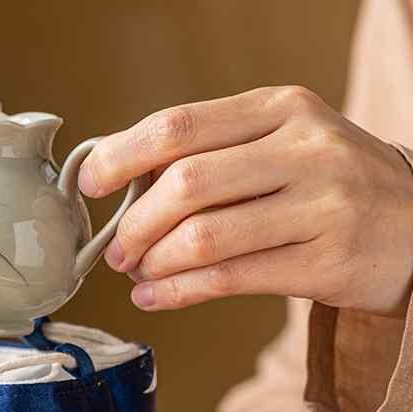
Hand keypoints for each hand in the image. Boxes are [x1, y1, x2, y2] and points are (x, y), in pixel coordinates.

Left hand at [79, 86, 412, 316]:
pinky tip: (154, 296)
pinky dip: (177, 291)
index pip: (180, 126)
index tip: (89, 182)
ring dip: (154, 262)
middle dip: (135, 224)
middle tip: (118, 250)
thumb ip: (213, 154)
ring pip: (204, 237)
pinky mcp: (325, 262)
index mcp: (281, 109)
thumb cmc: (326, 185)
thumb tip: (124, 182)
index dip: (121, 156)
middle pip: (185, 184)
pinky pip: (229, 279)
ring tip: (137, 274)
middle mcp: (305, 150)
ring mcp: (321, 206)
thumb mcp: (281, 144)